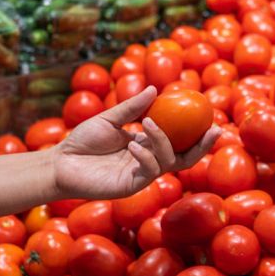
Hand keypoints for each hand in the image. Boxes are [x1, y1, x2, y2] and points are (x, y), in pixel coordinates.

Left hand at [52, 86, 219, 199]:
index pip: (178, 141)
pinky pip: (149, 171)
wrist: (60, 163)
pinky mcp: (131, 186)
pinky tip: (133, 145)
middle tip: (214, 129)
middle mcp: (148, 162)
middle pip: (184, 158)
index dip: (195, 132)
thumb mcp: (108, 119)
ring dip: (163, 141)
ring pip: (168, 162)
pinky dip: (146, 156)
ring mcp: (141, 176)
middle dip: (202, 146)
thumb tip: (155, 89)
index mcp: (145, 146)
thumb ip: (132, 107)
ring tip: (147, 124)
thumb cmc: (81, 142)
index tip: (209, 115)